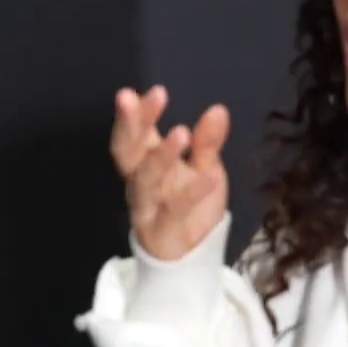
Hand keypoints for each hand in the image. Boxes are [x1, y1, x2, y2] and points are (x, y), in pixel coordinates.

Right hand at [111, 86, 230, 262]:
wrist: (193, 255)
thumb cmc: (192, 205)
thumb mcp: (205, 168)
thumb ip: (208, 142)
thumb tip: (218, 109)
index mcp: (146, 162)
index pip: (135, 134)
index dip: (138, 113)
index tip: (153, 91)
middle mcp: (140, 182)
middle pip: (129, 151)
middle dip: (134, 124)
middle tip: (146, 97)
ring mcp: (147, 208)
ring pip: (146, 181)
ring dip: (161, 156)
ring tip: (181, 133)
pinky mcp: (161, 232)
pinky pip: (174, 210)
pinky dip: (192, 192)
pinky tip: (211, 174)